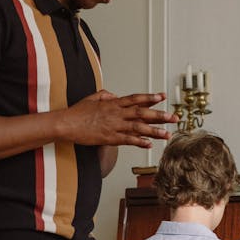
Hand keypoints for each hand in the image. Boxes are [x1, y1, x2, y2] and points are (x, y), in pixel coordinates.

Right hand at [62, 90, 176, 148]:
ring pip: (138, 127)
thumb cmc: (77, 112)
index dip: (150, 97)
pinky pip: (127, 140)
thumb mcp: (93, 97)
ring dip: (154, 131)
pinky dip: (139, 141)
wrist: (66, 123)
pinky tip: (149, 144)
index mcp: (113, 103)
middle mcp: (117, 113)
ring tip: (167, 134)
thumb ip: (106, 95)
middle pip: (142, 113)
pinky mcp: (109, 138)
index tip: (162, 96)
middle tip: (174, 117)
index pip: (136, 98)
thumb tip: (116, 96)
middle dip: (160, 115)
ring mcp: (114, 126)